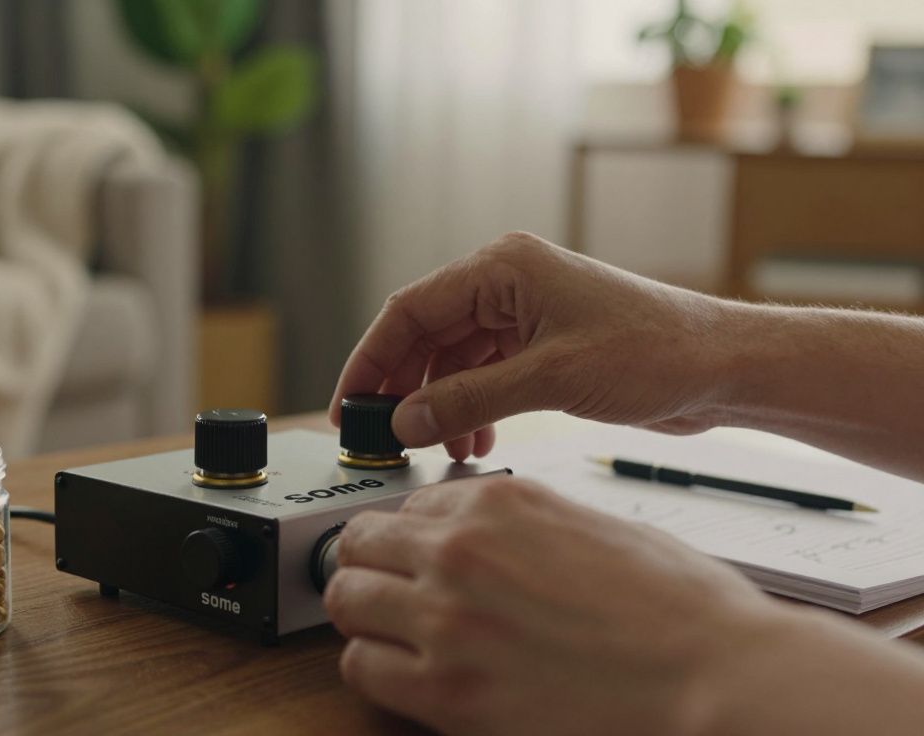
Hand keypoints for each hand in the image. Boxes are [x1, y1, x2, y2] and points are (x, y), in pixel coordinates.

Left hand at [323, 474, 783, 734]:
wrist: (718, 679)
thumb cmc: (680, 610)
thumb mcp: (594, 526)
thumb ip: (522, 522)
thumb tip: (484, 529)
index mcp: (500, 503)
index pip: (409, 504)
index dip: (415, 534)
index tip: (420, 555)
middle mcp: (460, 551)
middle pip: (358, 542)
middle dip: (371, 563)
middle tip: (390, 588)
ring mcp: (447, 620)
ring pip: (347, 600)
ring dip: (365, 613)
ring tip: (395, 632)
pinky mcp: (447, 692)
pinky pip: (361, 668)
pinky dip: (374, 668)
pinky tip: (408, 674)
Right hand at [329, 232, 731, 459]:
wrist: (724, 369)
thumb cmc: (657, 350)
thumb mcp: (551, 379)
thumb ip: (469, 399)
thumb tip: (406, 421)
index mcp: (503, 268)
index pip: (410, 310)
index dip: (372, 359)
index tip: (351, 404)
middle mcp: (508, 286)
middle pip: (425, 336)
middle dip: (403, 388)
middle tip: (384, 435)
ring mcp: (525, 316)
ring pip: (452, 362)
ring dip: (439, 405)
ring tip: (438, 446)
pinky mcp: (542, 348)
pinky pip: (483, 377)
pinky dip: (470, 409)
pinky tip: (474, 440)